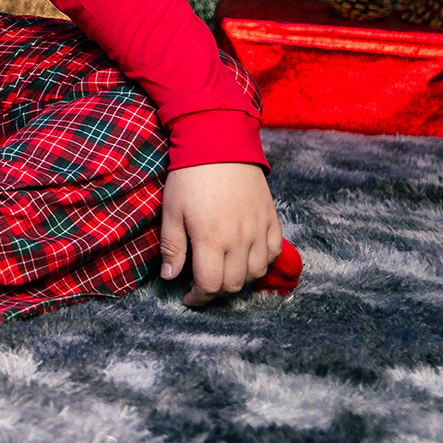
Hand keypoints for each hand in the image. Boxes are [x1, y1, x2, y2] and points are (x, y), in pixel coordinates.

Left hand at [160, 161, 281, 307]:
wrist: (220, 144)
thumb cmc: (189, 177)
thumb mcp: (171, 211)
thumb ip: (172, 247)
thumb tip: (170, 277)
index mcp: (212, 240)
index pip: (210, 285)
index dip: (198, 298)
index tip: (188, 297)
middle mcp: (240, 240)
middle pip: (233, 284)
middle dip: (216, 292)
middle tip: (201, 285)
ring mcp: (259, 231)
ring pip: (256, 273)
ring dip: (238, 280)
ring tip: (222, 272)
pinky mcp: (271, 220)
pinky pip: (272, 253)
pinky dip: (260, 263)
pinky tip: (245, 258)